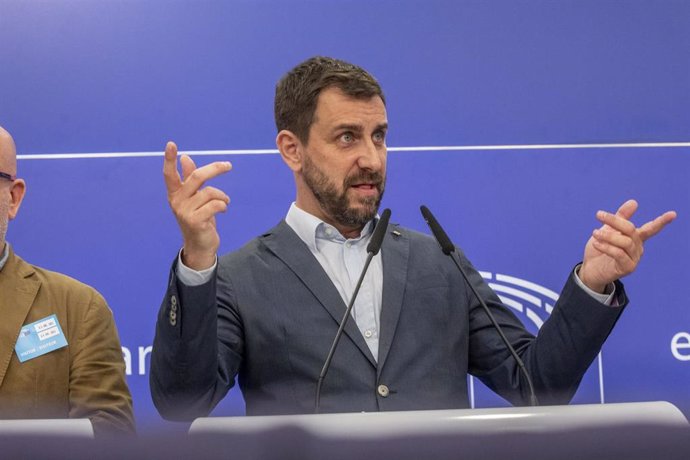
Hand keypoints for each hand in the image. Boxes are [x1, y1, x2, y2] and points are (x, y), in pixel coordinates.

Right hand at [163, 141, 231, 269]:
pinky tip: (223, 210)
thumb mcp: (194, 198)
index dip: (169, 159)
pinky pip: (215, 205)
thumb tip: (185, 157)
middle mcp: (176, 201)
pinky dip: (223, 205)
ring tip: (225, 202)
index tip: (171, 144)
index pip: (169, 174)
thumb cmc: (199, 218)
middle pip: (196, 176)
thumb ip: (189, 179)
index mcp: (175, 193)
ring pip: (210, 192)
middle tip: (228, 165)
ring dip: (222, 196)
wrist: (200, 245)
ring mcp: (184, 212)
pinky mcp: (195, 221)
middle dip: (215, 169)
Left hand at [579, 199, 676, 292]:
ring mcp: (634, 258)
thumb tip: (634, 202)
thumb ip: (620, 218)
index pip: (650, 228)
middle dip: (615, 221)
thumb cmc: (599, 249)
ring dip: (608, 236)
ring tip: (595, 233)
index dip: (661, 221)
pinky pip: (619, 254)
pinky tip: (596, 244)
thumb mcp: (607, 230)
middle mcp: (638, 248)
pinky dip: (607, 247)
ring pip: (625, 242)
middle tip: (599, 215)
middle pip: (631, 230)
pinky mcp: (627, 268)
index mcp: (635, 238)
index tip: (673, 214)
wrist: (589, 269)